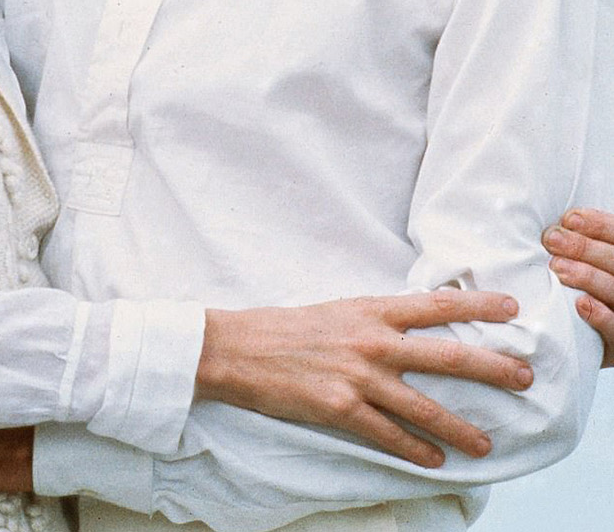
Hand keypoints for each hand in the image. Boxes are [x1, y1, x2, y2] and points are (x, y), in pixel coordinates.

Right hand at [197, 290, 531, 469]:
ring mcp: (358, 376)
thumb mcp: (342, 310)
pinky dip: (415, 450)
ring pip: (423, 406)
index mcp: (373, 309)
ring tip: (486, 444)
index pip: (437, 305)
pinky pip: (388, 434)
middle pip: (445, 356)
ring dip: (459, 428)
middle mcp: (372, 340)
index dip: (478, 306)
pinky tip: (435, 461)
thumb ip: (381, 319)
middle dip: (490, 368)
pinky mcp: (341, 409)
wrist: (241, 348)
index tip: (513, 309)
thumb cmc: (292, 328)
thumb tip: (420, 325)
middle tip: (524, 377)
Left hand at [544, 208, 613, 365]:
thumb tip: (555, 225)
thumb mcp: (590, 265)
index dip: (597, 224)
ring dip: (587, 276)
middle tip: (551, 240)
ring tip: (557, 267)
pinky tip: (580, 304)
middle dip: (583, 247)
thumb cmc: (586, 294)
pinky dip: (601, 316)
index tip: (568, 219)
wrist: (592, 340)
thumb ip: (583, 249)